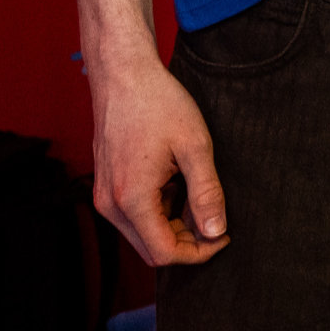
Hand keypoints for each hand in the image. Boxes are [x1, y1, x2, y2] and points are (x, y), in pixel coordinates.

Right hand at [90, 56, 228, 265]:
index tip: (225, 235)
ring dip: (174, 226)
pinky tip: (178, 184)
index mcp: (132, 199)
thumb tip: (217, 231)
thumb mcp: (195, 147)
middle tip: (218, 218)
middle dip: (188, 242)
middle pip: (151, 249)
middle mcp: (110, 205)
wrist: (123, 77)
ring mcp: (104, 197)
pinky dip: (160, 211)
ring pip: (143, 234)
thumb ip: (206, 193)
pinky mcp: (106, 187)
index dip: (199, 252)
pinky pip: (134, 216)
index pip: (164, 253)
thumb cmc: (160, 105)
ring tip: (199, 194)